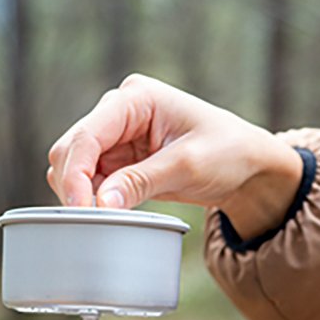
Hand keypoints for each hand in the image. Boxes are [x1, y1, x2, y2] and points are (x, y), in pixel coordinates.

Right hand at [47, 74, 304, 240]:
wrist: (248, 166)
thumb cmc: (228, 152)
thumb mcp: (187, 166)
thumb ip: (141, 182)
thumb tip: (101, 204)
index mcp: (136, 98)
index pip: (87, 135)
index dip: (75, 174)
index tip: (82, 209)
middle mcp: (119, 110)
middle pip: (71, 149)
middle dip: (74, 185)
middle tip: (93, 221)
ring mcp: (116, 134)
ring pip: (74, 166)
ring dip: (82, 193)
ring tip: (107, 217)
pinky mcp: (119, 157)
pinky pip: (90, 179)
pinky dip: (93, 197)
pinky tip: (112, 212)